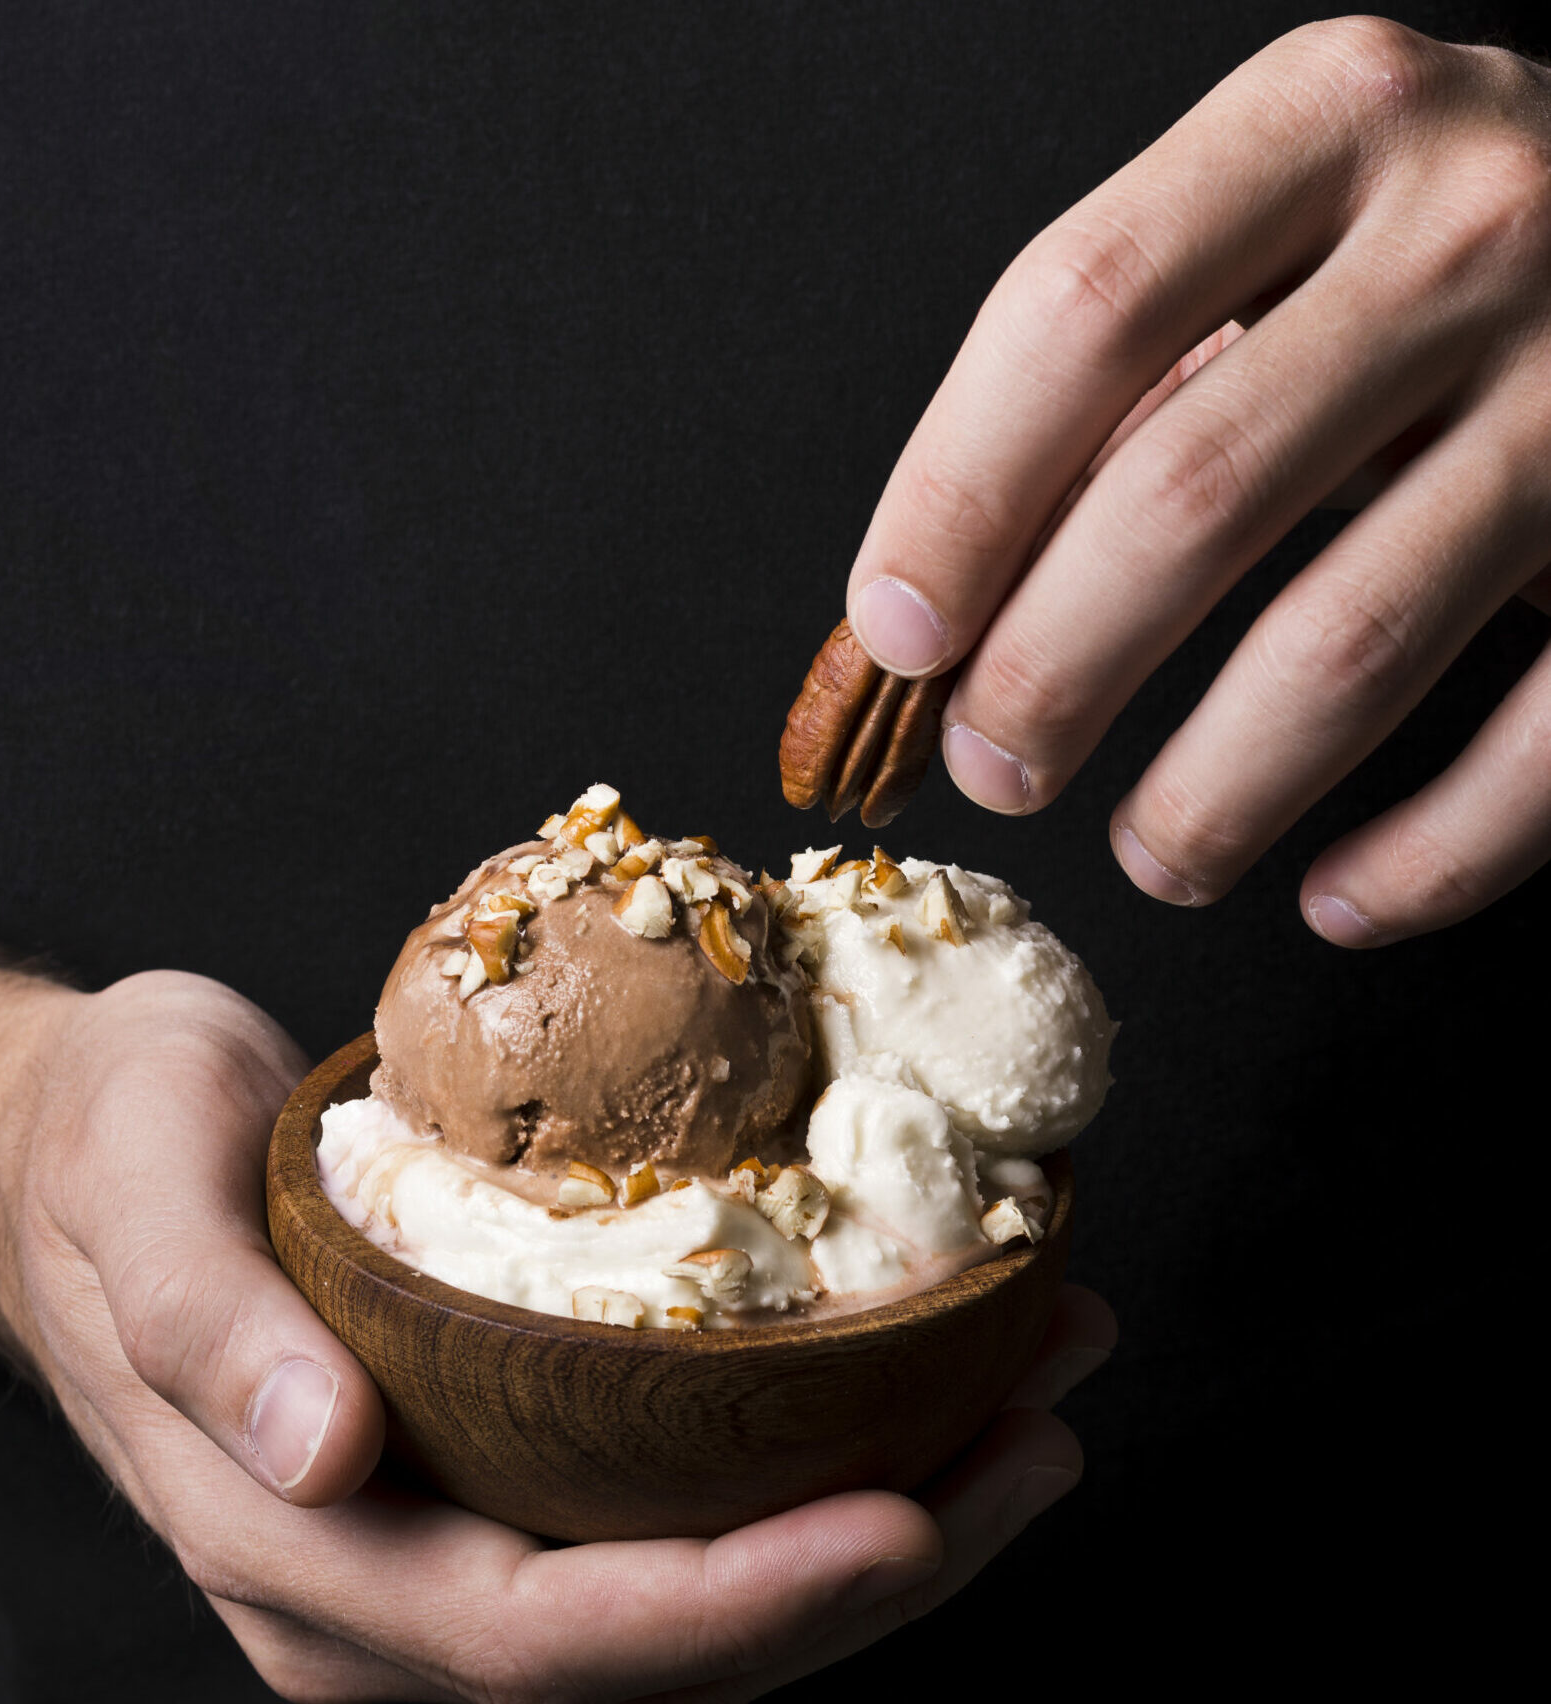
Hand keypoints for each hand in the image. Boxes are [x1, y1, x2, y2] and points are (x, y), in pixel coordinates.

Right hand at [0, 970, 1110, 1703]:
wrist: (80, 1143)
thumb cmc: (103, 1158)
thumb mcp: (132, 1203)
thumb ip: (206, 1339)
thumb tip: (318, 1461)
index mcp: (307, 1553)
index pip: (545, 1638)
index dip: (734, 1607)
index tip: (903, 1518)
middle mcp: (399, 1578)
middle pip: (672, 1642)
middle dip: (880, 1562)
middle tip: (1040, 1435)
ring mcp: (461, 1525)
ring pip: (705, 1577)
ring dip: (891, 1505)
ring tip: (1037, 1389)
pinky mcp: (504, 1450)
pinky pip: (683, 1490)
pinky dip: (819, 1444)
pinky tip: (921, 1362)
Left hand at [845, 17, 1550, 946]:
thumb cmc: (1429, 245)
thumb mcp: (1274, 234)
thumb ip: (1124, 383)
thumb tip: (940, 606)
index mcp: (1322, 126)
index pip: (1079, 313)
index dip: (957, 497)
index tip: (897, 635)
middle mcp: (1469, 230)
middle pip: (1188, 494)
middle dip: (1051, 672)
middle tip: (997, 768)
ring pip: (1349, 641)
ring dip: (1212, 794)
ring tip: (1150, 855)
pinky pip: (1542, 740)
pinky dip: (1428, 856)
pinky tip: (1338, 897)